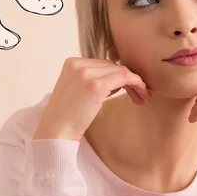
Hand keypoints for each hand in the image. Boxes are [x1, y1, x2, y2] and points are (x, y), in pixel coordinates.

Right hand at [32, 57, 150, 140]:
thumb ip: (91, 79)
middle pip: (112, 66)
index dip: (117, 75)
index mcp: (72, 63)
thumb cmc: (66, 116)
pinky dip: (136, 83)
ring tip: (141, 96)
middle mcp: (78, 64)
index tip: (127, 88)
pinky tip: (141, 94)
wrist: (54, 132)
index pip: (103, 64)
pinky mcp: (96, 86)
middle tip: (138, 95)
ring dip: (134, 82)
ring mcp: (86, 73)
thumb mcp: (76, 90)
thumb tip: (117, 80)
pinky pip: (124, 77)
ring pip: (120, 70)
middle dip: (127, 79)